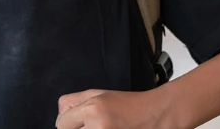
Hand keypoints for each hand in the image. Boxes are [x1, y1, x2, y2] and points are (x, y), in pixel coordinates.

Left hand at [56, 89, 176, 128]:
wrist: (159, 115)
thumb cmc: (131, 105)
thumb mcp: (101, 94)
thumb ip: (74, 102)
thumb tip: (60, 117)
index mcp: (93, 109)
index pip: (60, 123)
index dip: (69, 123)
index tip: (79, 123)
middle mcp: (99, 126)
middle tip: (96, 126)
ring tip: (105, 128)